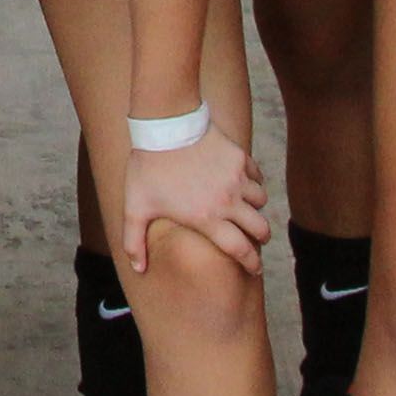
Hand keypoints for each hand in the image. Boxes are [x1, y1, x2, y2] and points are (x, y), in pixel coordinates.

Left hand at [116, 125, 269, 275]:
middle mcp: (228, 201)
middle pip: (261, 228)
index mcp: (206, 218)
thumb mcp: (135, 206)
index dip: (251, 264)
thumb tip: (138, 268)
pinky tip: (242, 183)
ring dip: (256, 208)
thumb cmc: (147, 168)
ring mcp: (237, 178)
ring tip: (246, 209)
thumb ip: (134, 240)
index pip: (240, 250)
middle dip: (261, 238)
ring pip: (261, 201)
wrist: (164, 125)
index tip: (255, 269)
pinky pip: (257, 176)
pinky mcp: (240, 158)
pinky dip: (253, 182)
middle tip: (256, 239)